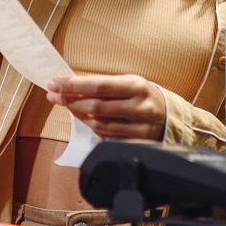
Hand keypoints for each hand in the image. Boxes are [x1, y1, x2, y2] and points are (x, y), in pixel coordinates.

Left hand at [47, 74, 166, 140]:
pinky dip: (93, 128)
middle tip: (55, 96)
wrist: (170, 115)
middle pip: (95, 107)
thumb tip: (72, 87)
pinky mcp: (137, 143)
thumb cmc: (144, 95)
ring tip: (70, 106)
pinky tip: (88, 120)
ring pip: (98, 124)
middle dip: (70, 101)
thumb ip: (103, 85)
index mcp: (136, 86)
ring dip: (79, 115)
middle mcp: (139, 107)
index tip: (54, 84)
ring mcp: (140, 128)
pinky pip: (106, 137)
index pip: (98, 86)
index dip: (72, 85)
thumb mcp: (128, 82)